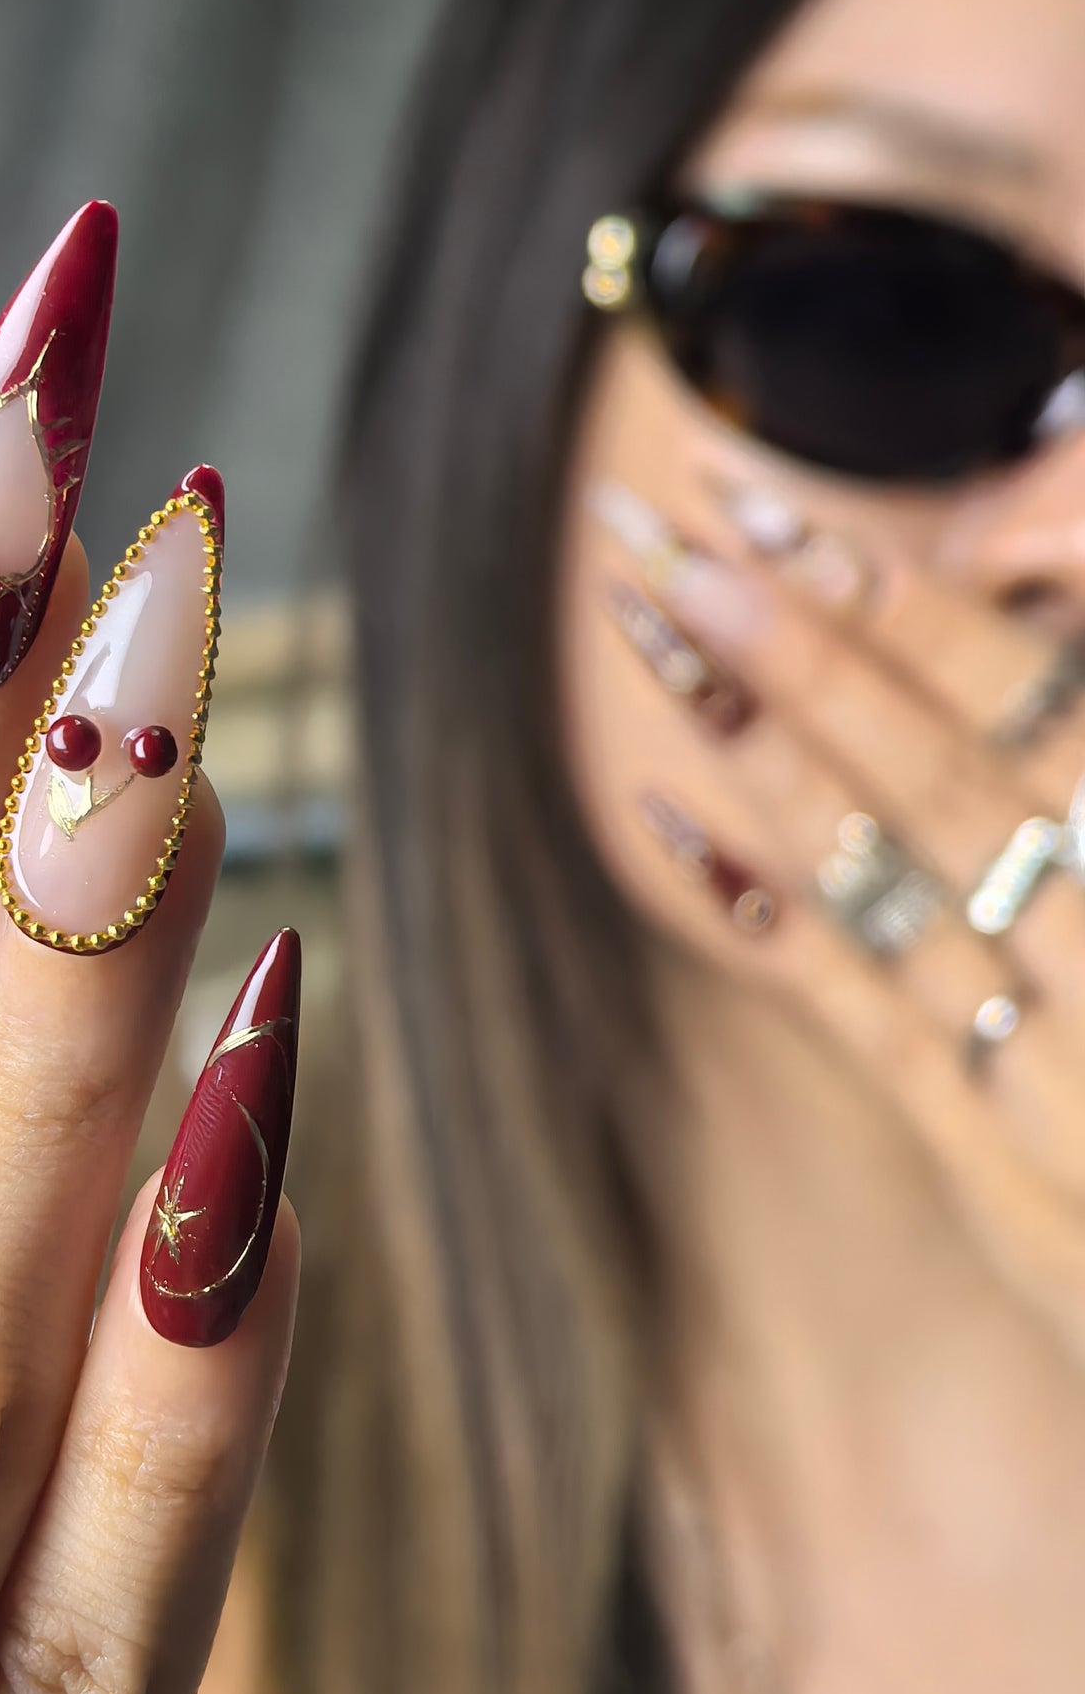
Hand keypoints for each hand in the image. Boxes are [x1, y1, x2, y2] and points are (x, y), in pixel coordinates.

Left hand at [581, 455, 1084, 1355]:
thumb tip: (1011, 588)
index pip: (1056, 720)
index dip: (916, 615)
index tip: (788, 519)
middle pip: (955, 776)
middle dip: (802, 641)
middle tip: (662, 530)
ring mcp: (1069, 1078)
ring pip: (897, 880)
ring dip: (765, 745)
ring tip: (650, 626)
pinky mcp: (1005, 1173)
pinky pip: (870, 1022)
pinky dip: (771, 912)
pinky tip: (663, 813)